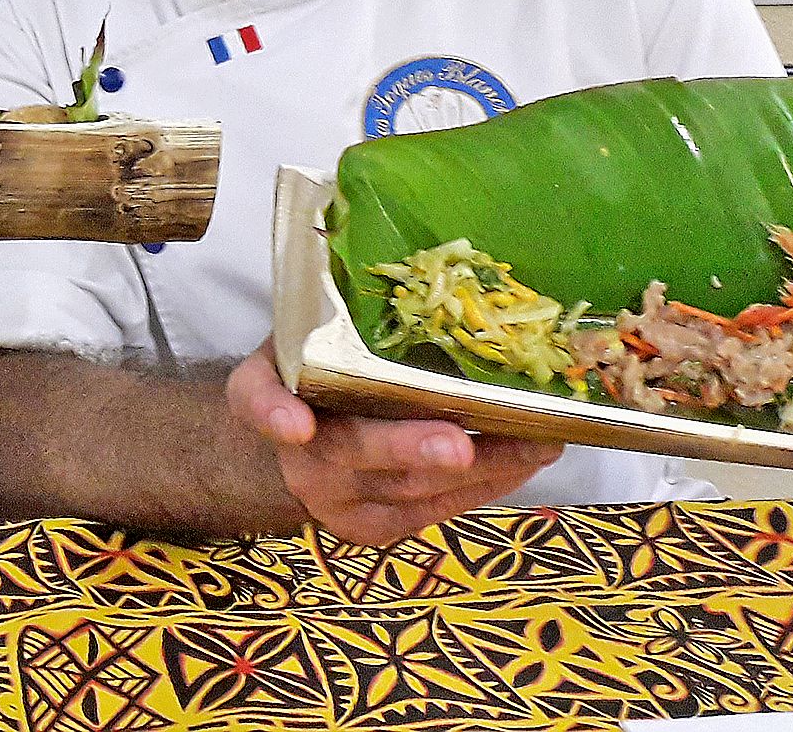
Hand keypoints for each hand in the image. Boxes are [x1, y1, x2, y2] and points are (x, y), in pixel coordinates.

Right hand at [225, 343, 559, 546]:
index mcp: (263, 392)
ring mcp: (332, 498)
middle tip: (458, 445)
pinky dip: (483, 487)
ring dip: (477, 467)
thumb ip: (336, 312)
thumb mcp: (306, 331)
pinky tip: (523, 461)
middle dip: (407, 449)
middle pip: (349, 451)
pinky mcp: (370, 527)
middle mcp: (295, 453)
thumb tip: (422, 266)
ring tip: (535, 442)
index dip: (274, 414)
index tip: (297, 426)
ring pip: (406, 488)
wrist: (293, 438)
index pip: (256, 402)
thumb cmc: (315, 368)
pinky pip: (429, 512)